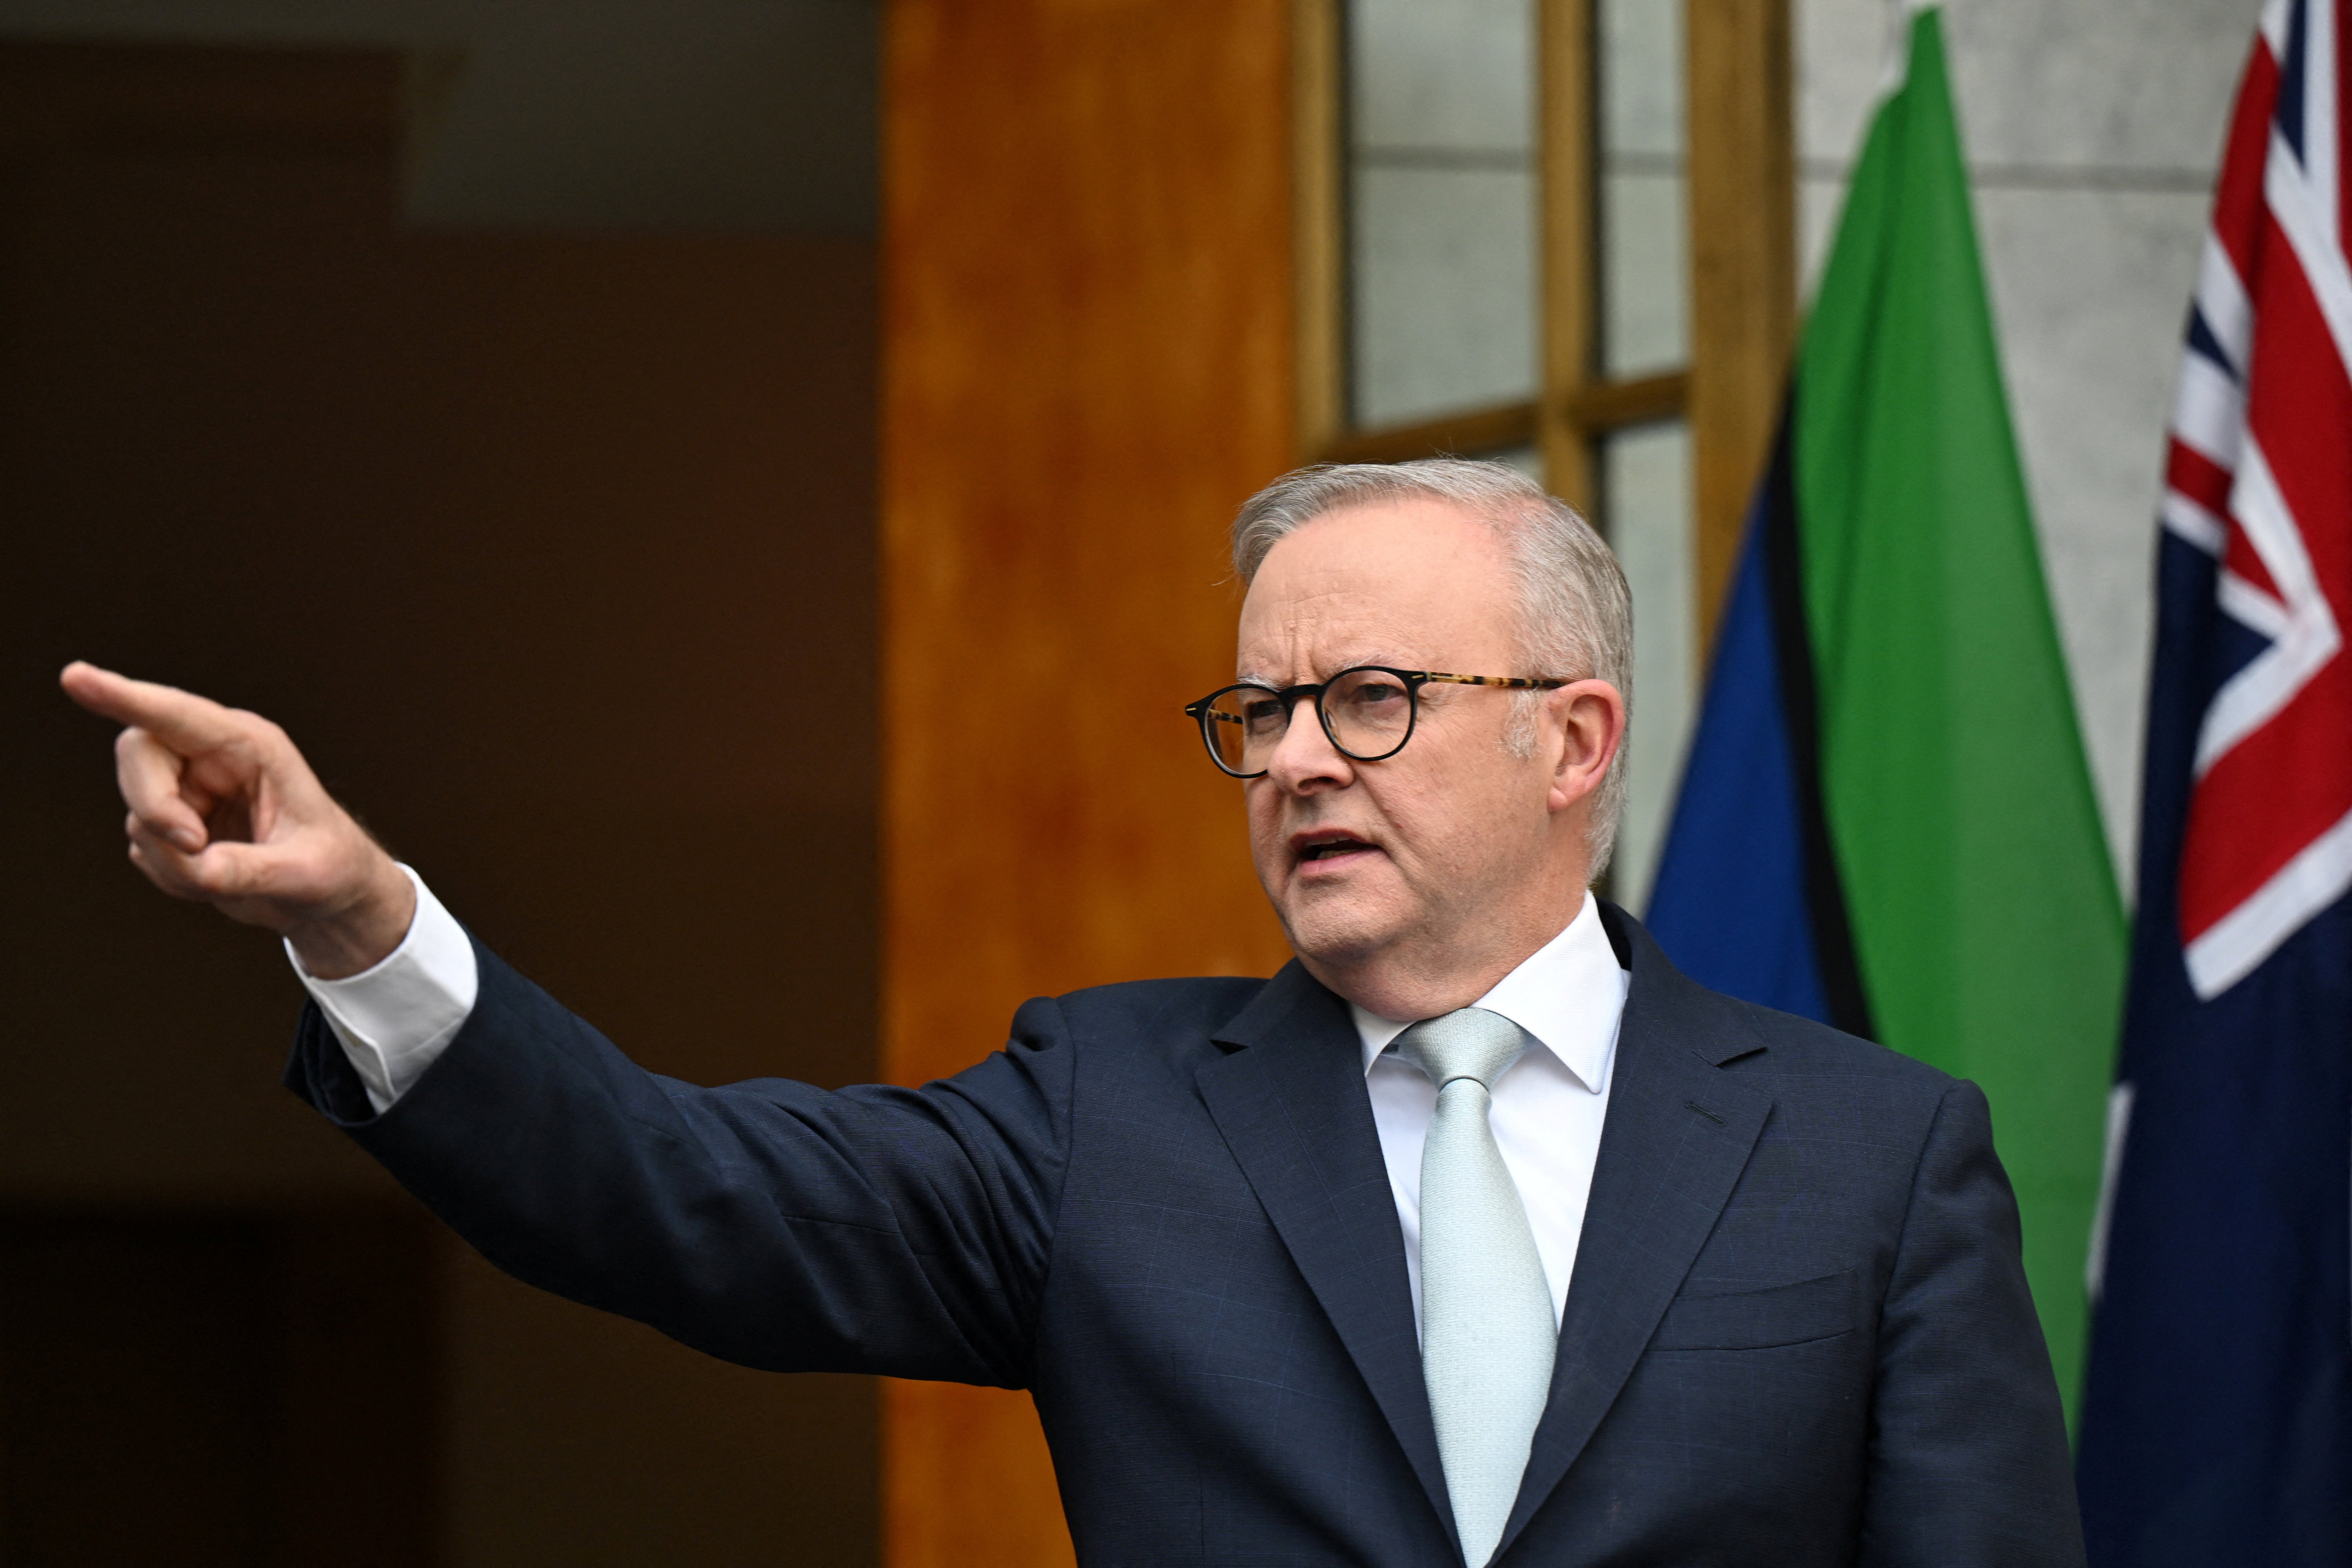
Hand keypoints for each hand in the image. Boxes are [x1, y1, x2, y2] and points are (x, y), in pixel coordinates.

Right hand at [59, 662, 415, 977]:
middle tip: (196, 848)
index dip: (124, 696)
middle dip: (154, 806)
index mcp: (251, 745)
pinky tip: (215, 877)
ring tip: (227, 874)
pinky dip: (173, 874)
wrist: (327, 892)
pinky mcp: (171, 822)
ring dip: (172, 856)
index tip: (75, 677)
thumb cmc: (329, 868)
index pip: (175, 713)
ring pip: (138, 809)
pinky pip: (144, 846)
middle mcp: (212, 757)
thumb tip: (199, 868)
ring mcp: (187, 788)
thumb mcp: (304, 873)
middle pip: (138, 755)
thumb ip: (249, 870)